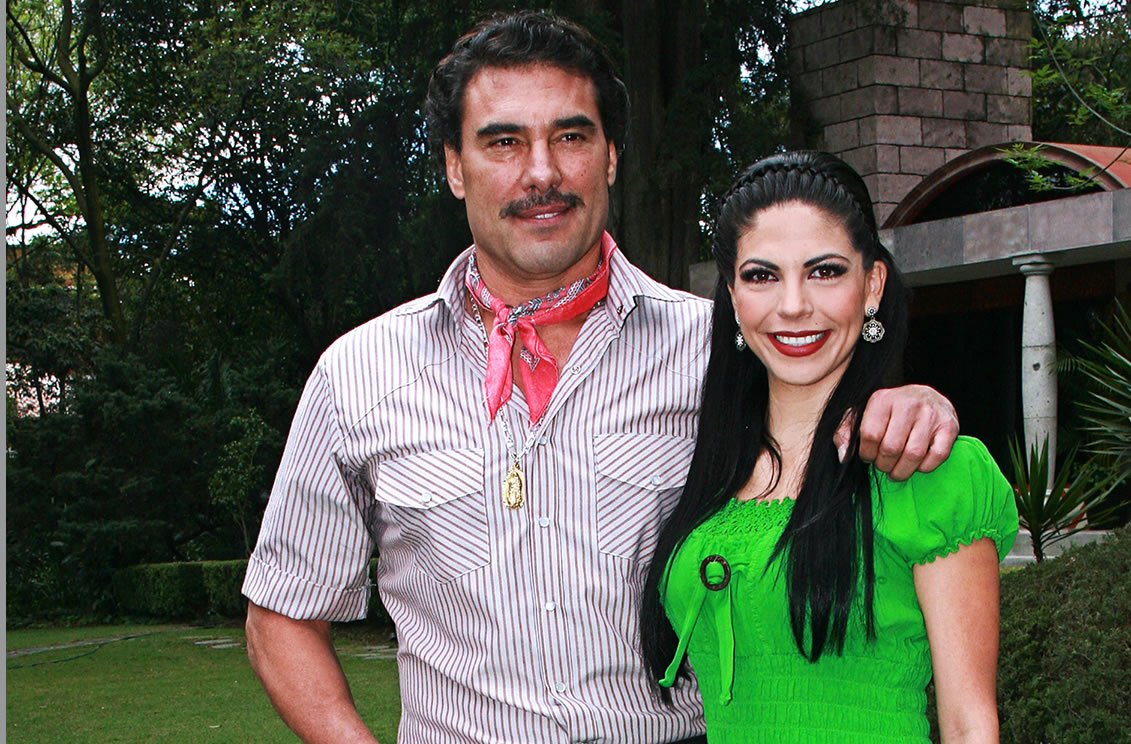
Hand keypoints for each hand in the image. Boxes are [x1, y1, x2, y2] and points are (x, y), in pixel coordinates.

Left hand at [836, 384, 958, 480]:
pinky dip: (924, 467)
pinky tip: (917, 464)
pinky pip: (936, 456)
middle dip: (884, 465)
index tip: (868, 457)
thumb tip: (844, 456)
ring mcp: (930, 414)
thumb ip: (846, 432)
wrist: (927, 397)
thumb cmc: (889, 412)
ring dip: (902, 470)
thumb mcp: (862, 414)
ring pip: (913, 454)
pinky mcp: (949, 427)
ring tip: (896, 470)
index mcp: (882, 399)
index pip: (870, 435)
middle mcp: (908, 403)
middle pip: (891, 448)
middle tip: (884, 465)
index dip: (867, 454)